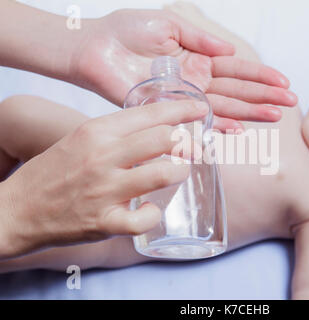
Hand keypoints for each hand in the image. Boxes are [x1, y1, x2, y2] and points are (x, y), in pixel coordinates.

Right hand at [0, 100, 208, 258]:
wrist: (17, 210)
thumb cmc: (53, 172)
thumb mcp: (81, 140)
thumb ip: (117, 134)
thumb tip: (158, 128)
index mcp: (96, 132)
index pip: (150, 113)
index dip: (182, 109)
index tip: (201, 109)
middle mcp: (102, 157)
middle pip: (163, 139)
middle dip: (190, 143)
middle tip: (197, 148)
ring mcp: (104, 190)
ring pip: (163, 174)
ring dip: (181, 173)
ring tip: (180, 173)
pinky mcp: (104, 222)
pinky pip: (145, 218)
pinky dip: (155, 213)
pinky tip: (151, 209)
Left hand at [71, 9, 296, 130]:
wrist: (95, 47)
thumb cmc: (127, 30)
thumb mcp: (169, 24)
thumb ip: (200, 38)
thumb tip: (229, 51)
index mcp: (198, 57)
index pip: (236, 69)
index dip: (260, 75)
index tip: (283, 81)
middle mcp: (196, 81)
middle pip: (236, 90)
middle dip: (264, 95)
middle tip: (290, 102)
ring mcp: (184, 97)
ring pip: (223, 106)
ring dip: (249, 112)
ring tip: (275, 116)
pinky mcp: (168, 109)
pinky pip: (196, 120)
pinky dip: (216, 126)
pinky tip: (238, 130)